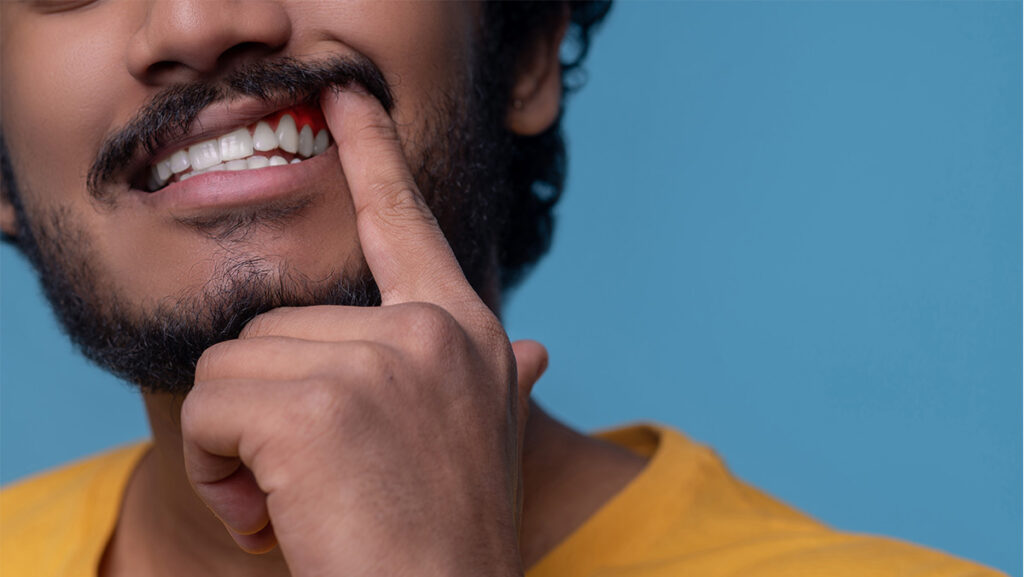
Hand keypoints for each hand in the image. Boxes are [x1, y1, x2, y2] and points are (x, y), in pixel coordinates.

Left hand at [179, 88, 548, 576]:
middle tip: (307, 484)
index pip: (407, 224)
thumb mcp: (477, 438)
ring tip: (294, 502)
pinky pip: (208, 407)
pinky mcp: (320, 406)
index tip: (348, 98)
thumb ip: (492, 377)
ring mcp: (382, 361)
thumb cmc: (446, 538)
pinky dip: (212, 467)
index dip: (375, 158)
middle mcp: (431, 333)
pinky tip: (269, 515)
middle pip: (275, 325)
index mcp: (464, 334)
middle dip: (263, 412)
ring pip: (232, 368)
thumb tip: (541, 349)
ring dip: (234, 445)